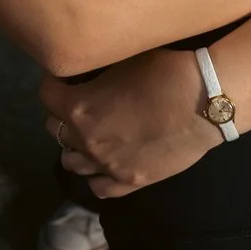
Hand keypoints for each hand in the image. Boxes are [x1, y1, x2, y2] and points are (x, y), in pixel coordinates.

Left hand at [39, 47, 218, 199]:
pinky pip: (98, 188)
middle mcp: (86, 140)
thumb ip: (94, 73)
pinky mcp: (130, 183)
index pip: (46, 93)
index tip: (67, 76)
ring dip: (75, 145)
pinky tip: (105, 162)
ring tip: (91, 133)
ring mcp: (107, 166)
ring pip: (71, 162)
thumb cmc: (164, 72)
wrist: (204, 102)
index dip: (55, 81)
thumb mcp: (121, 61)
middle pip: (54, 128)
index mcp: (78, 107)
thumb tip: (84, 73)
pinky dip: (96, 175)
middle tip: (81, 102)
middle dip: (63, 113)